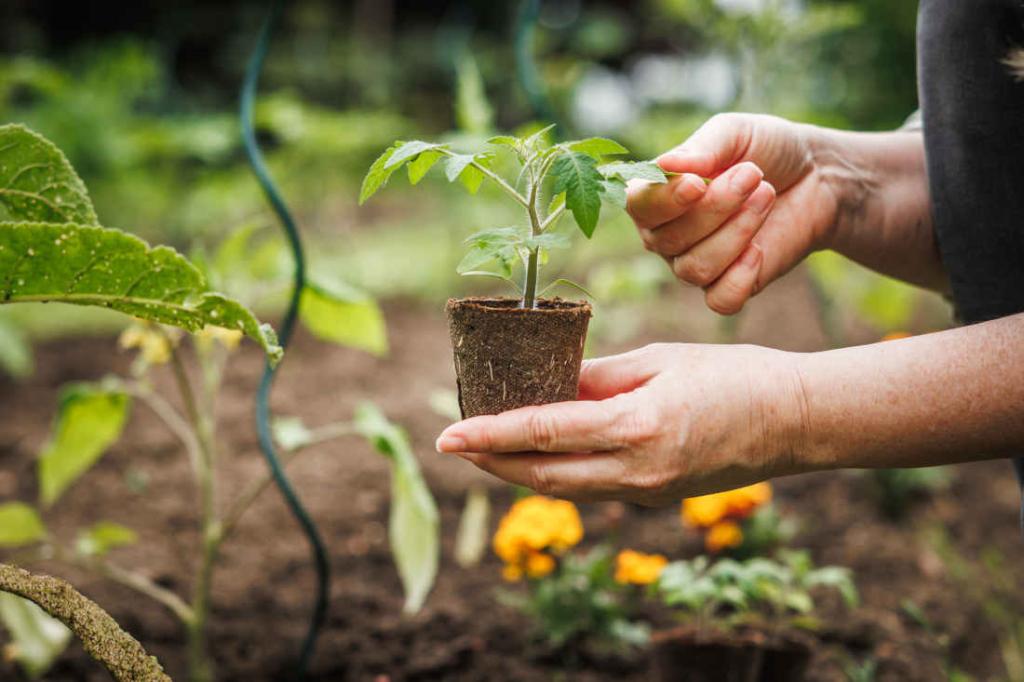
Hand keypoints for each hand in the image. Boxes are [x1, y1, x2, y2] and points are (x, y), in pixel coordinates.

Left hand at [435, 343, 805, 505]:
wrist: (794, 421)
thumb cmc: (732, 376)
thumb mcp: (659, 360)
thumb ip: (596, 375)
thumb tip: (545, 380)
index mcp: (636, 427)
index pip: (543, 434)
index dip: (489, 435)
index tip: (448, 433)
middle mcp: (635, 472)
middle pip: (541, 475)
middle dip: (490, 462)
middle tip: (454, 442)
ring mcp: (645, 493)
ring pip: (561, 488)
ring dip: (517, 471)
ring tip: (484, 447)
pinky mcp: (653, 498)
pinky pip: (589, 489)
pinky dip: (554, 473)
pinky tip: (537, 453)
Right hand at [628, 113, 842, 313]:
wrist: (817, 176)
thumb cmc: (767, 150)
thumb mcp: (736, 133)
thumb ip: (702, 147)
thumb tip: (666, 164)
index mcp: (657, 195)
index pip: (638, 206)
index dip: (665, 200)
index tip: (699, 183)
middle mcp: (666, 235)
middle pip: (668, 240)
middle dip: (716, 208)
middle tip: (753, 175)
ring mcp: (694, 263)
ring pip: (695, 269)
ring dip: (736, 232)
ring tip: (766, 196)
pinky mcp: (728, 286)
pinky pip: (720, 300)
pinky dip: (740, 277)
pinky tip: (760, 249)